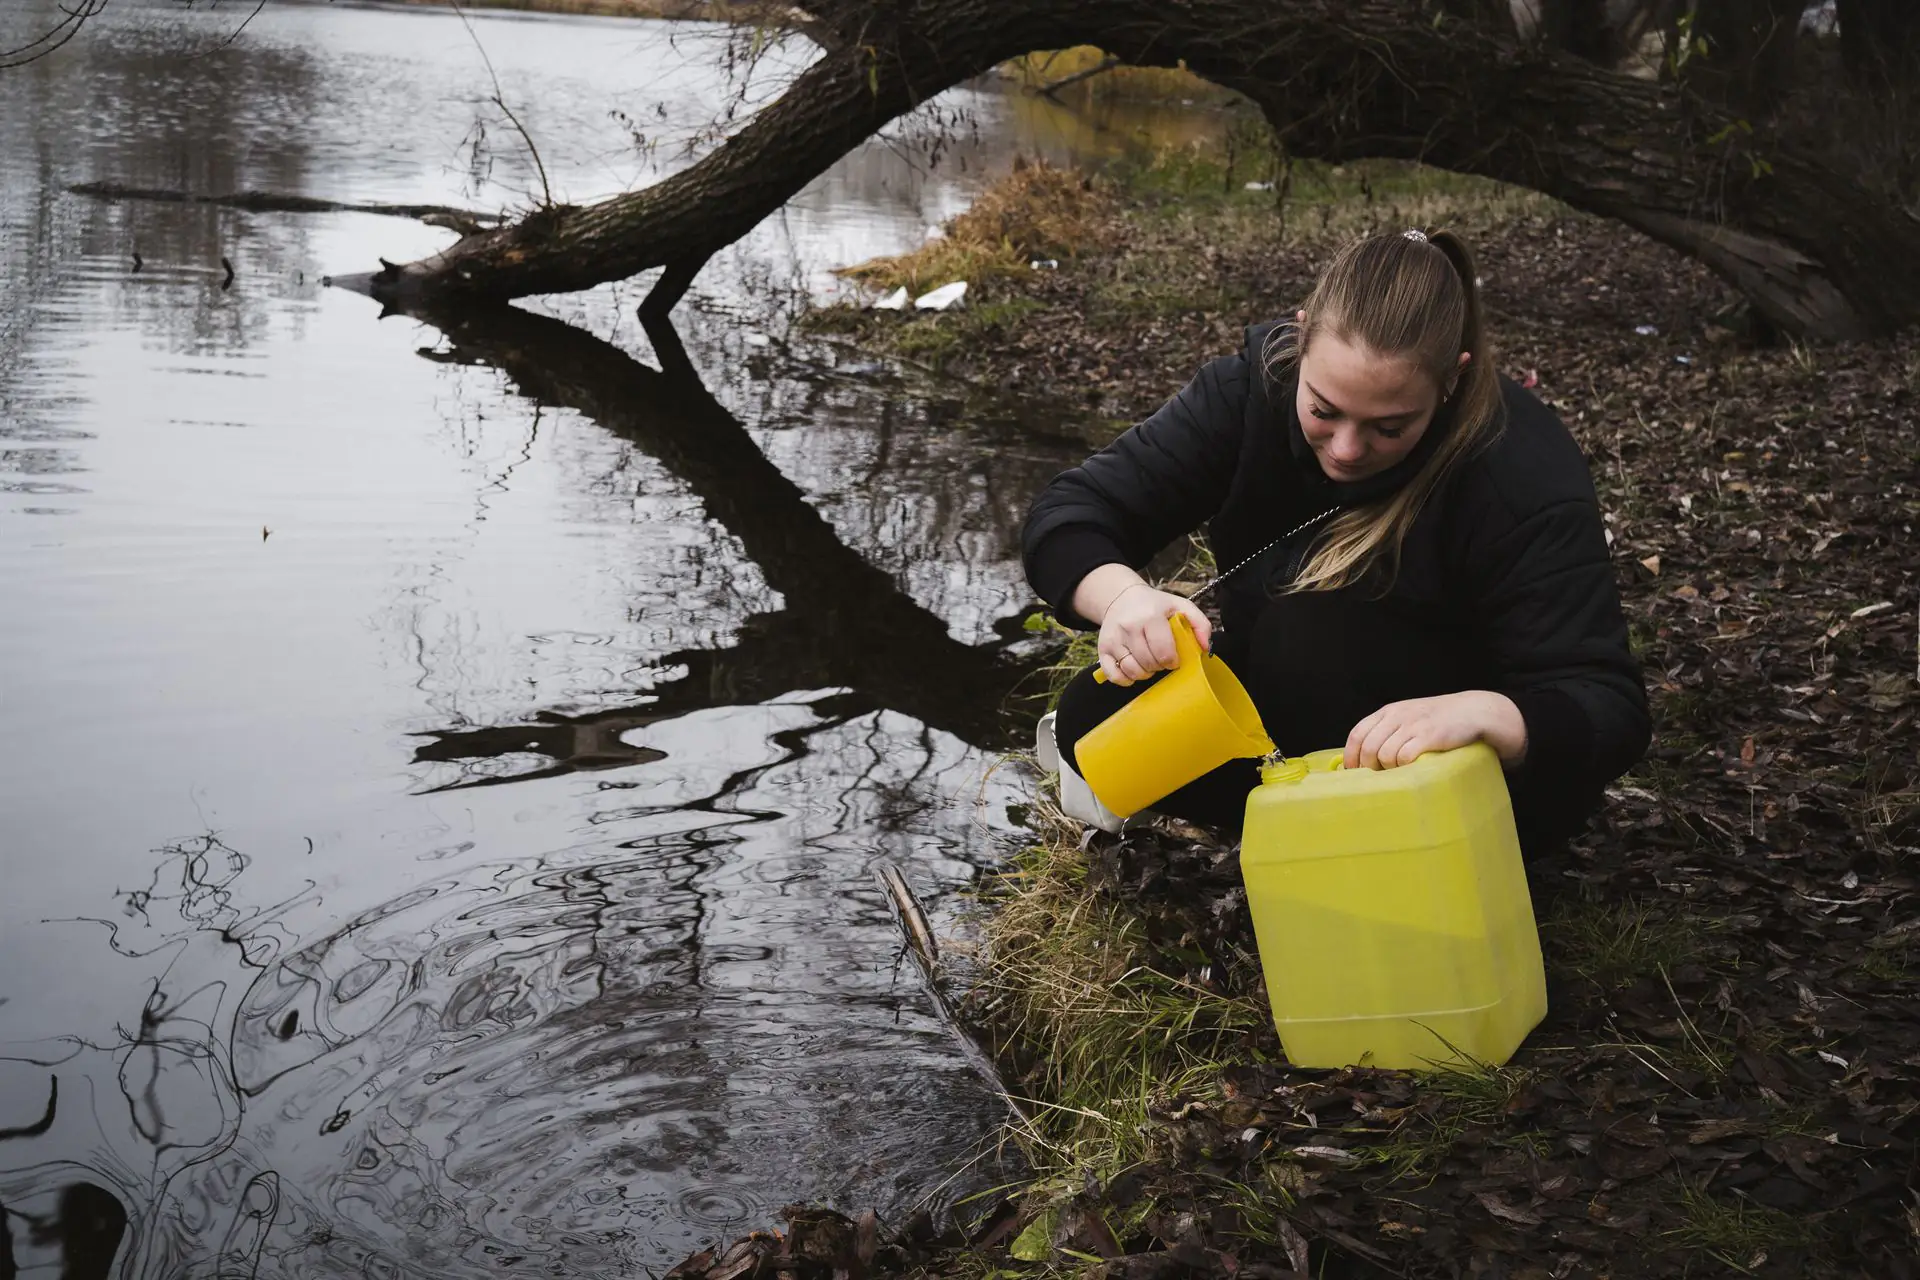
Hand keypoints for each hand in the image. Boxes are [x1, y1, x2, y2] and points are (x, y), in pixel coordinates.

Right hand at [1096, 584, 1211, 686]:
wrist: (1122, 597)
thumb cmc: (1154, 605)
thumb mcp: (1180, 606)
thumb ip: (1200, 624)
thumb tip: (1205, 648)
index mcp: (1150, 616)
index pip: (1163, 651)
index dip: (1172, 661)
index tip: (1174, 658)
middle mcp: (1129, 626)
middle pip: (1149, 663)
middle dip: (1159, 666)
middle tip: (1161, 658)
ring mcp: (1114, 638)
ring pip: (1132, 671)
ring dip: (1145, 673)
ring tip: (1149, 663)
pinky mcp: (1103, 649)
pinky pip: (1114, 675)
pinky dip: (1126, 679)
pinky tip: (1134, 670)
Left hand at [1344, 691, 1527, 769]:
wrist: (1472, 712)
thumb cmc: (1437, 720)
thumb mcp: (1408, 717)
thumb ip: (1387, 731)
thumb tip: (1363, 759)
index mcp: (1389, 712)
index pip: (1357, 734)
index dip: (1351, 756)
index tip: (1352, 773)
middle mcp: (1397, 716)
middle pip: (1369, 748)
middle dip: (1369, 768)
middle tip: (1378, 778)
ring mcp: (1413, 726)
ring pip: (1385, 755)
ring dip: (1389, 769)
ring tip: (1400, 771)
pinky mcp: (1429, 736)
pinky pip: (1405, 757)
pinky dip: (1405, 767)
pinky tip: (1412, 768)